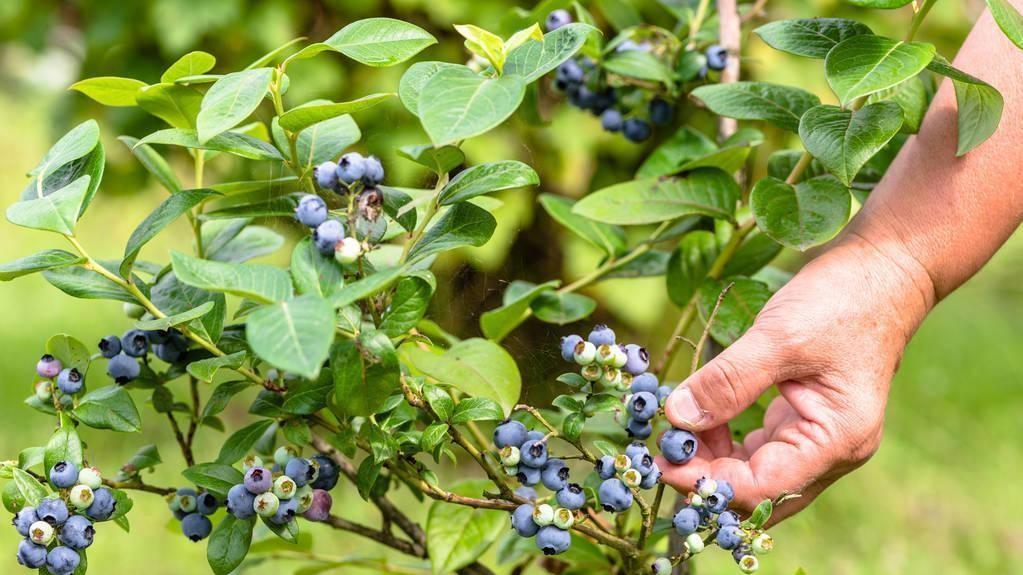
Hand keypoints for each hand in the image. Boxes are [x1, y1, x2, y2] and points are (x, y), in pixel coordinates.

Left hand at [656, 233, 934, 522]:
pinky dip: (727, 443)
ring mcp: (821, 438)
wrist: (885, 270)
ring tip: (673, 432)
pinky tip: (700, 420)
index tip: (660, 462)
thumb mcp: (778, 338)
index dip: (707, 482)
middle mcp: (833, 451)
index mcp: (837, 440)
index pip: (762, 489)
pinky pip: (761, 449)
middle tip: (657, 453)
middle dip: (707, 479)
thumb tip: (677, 418)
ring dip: (713, 461)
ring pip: (757, 473)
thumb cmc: (843, 300)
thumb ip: (728, 382)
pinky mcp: (806, 420)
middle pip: (760, 492)